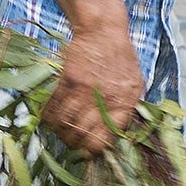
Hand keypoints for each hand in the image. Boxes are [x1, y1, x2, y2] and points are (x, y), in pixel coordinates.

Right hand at [44, 20, 144, 154]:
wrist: (103, 32)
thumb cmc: (122, 59)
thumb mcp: (135, 84)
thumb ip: (126, 109)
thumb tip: (115, 134)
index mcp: (126, 102)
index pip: (108, 137)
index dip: (95, 150)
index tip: (89, 153)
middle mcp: (105, 98)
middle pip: (83, 134)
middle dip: (75, 145)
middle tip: (72, 145)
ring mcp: (85, 90)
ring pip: (66, 124)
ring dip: (60, 134)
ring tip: (62, 134)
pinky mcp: (68, 81)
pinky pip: (54, 108)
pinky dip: (50, 119)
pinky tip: (52, 121)